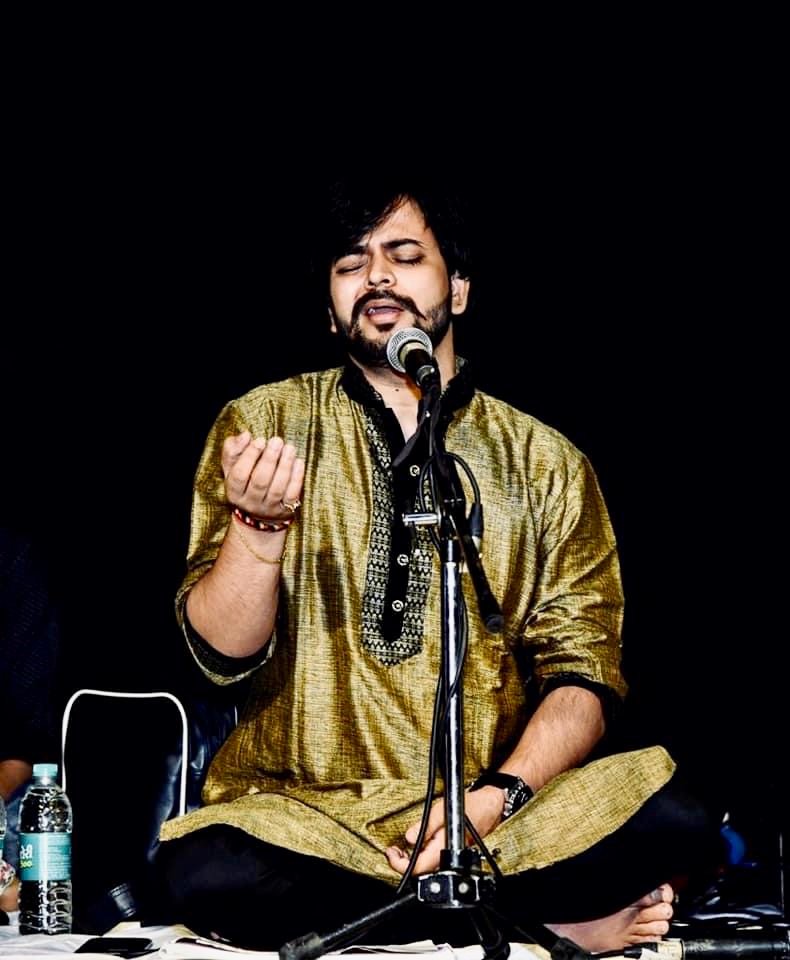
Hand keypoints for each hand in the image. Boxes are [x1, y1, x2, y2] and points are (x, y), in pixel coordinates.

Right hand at [222, 432, 304, 520]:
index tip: (260, 440)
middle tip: (277, 441)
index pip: (239, 475)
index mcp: (233, 492)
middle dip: (269, 459)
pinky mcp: (285, 510)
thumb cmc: (246, 479)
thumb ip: (234, 448)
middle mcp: (250, 503)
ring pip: (277, 488)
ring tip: (289, 448)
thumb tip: (245, 435)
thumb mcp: (233, 465)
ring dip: (285, 466)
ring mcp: (269, 508)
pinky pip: (292, 495)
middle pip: (260, 482)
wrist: (259, 512)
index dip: (249, 456)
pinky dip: (297, 478)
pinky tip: (298, 462)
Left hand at [385, 786, 505, 875]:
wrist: (490, 805)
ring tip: (401, 848)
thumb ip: (425, 826)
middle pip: (421, 871)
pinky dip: (421, 854)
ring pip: (426, 866)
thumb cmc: (471, 807)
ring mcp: (450, 855)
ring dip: (411, 859)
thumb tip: (409, 838)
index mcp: (444, 849)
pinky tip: (416, 845)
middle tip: (393, 850)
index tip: (391, 853)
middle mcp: (448, 856)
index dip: (401, 864)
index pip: (418, 868)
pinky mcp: (451, 851)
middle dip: (403, 863)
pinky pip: (433, 859)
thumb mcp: (442, 810)